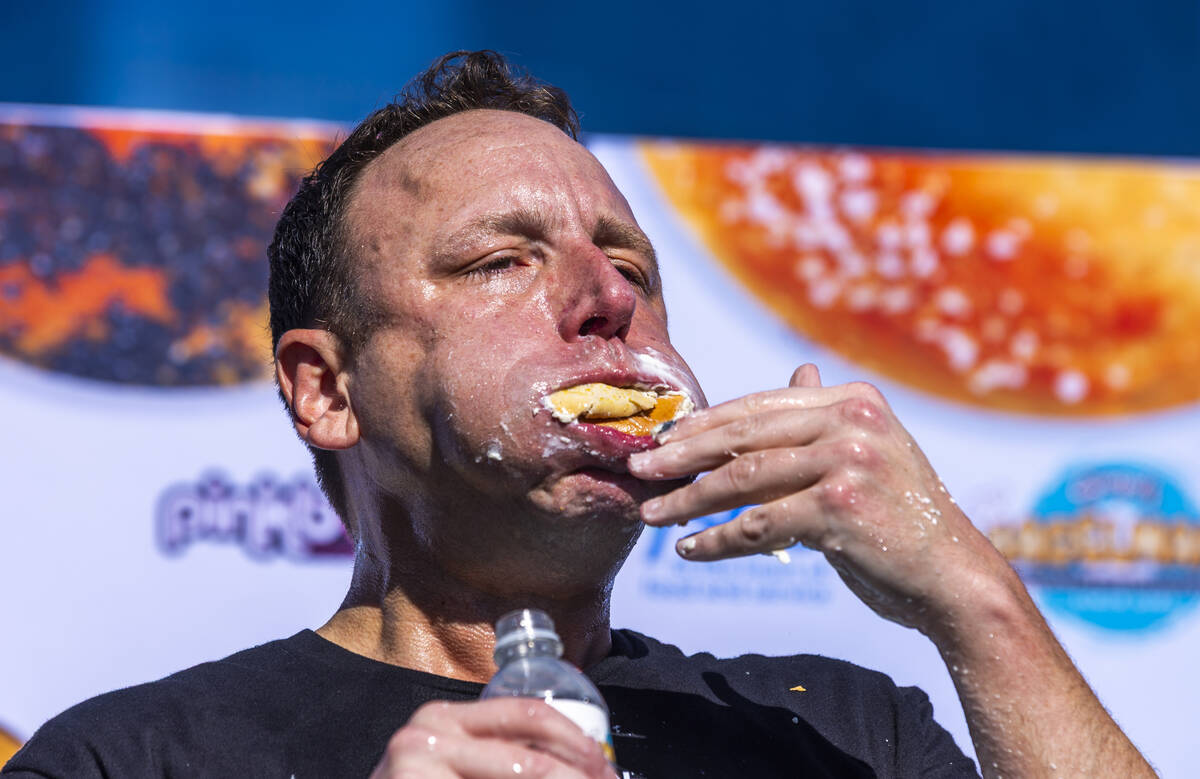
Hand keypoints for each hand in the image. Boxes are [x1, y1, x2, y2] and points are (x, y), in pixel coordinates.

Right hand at [371, 698, 615, 778]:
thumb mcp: (451, 768)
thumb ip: (495, 759)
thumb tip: (581, 767)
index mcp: (444, 719)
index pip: (528, 715)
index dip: (577, 743)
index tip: (606, 769)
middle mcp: (428, 732)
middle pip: (531, 758)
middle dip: (579, 777)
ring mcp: (418, 764)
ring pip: (521, 777)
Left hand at [628, 364, 1014, 636]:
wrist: (954, 579)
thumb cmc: (902, 519)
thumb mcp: (868, 454)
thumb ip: (824, 418)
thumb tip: (797, 373)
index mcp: (853, 400)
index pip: (758, 406)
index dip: (704, 424)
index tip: (661, 440)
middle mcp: (852, 421)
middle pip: (744, 435)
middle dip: (683, 454)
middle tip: (638, 468)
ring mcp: (848, 461)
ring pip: (744, 480)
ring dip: (689, 500)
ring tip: (651, 514)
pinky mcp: (839, 508)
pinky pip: (758, 524)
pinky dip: (718, 540)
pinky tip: (690, 549)